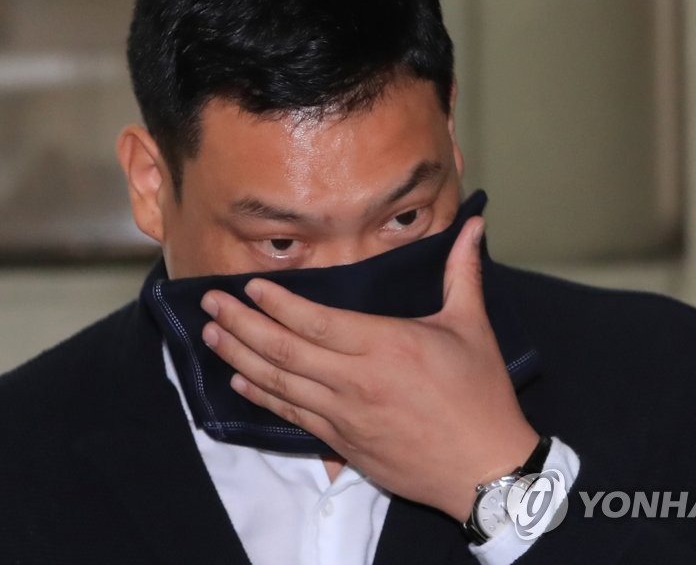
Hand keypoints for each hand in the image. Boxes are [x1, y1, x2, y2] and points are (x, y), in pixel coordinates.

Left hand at [199, 216, 538, 520]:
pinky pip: (292, 416)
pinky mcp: (343, 443)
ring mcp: (344, 415)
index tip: (250, 287)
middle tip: (210, 303)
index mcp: (385, 346)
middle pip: (284, 350)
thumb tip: (472, 225)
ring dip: (240, 358)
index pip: (315, 322)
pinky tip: (239, 381)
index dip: (277, 303)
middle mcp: (356, 381)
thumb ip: (463, 271)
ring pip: (279, 383)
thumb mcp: (472, 327)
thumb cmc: (480, 397)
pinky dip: (262, 396)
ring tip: (211, 335)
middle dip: (241, 324)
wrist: (485, 470)